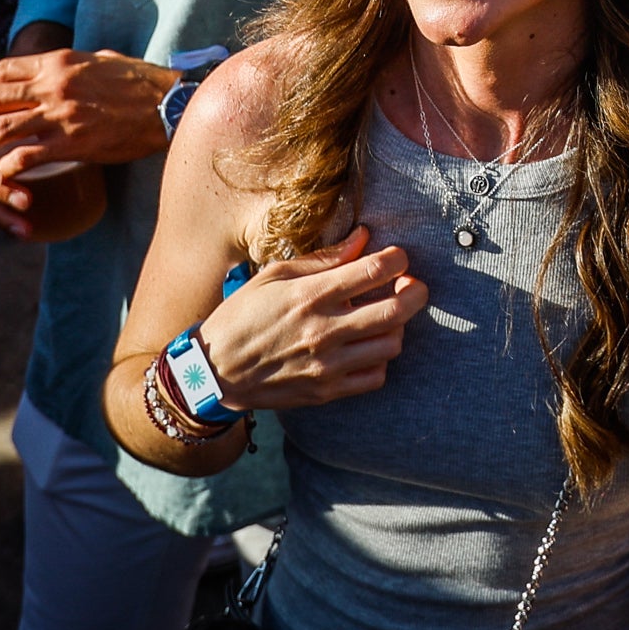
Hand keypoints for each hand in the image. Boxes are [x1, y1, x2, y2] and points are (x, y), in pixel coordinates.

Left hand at [0, 48, 176, 215]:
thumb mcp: (102, 59)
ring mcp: (61, 114)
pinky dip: (8, 165)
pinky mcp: (72, 143)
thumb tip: (66, 62)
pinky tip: (2, 171)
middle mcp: (54, 85)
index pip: (3, 69)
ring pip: (3, 128)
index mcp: (59, 62)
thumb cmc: (140, 81)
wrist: (166, 104)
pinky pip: (27, 155)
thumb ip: (77, 62)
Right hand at [197, 226, 431, 410]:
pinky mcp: (326, 391)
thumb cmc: (242, 316)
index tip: (397, 258)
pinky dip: (380, 359)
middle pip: (398, 310)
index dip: (398, 259)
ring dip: (397, 326)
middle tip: (409, 284)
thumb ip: (324, 258)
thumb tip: (363, 237)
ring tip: (383, 316)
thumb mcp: (274, 276)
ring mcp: (327, 365)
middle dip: (415, 291)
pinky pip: (376, 377)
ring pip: (392, 344)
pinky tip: (366, 347)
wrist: (213, 372)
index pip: (376, 270)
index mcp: (311, 295)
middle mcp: (324, 330)